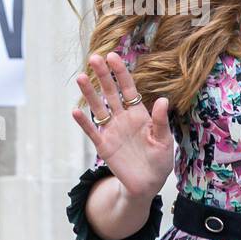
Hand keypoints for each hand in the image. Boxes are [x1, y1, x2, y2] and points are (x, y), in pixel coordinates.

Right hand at [71, 51, 173, 200]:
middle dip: (103, 76)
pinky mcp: (104, 145)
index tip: (113, 56)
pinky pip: (92, 131)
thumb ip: (161, 121)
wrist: (147, 183)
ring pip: (98, 108)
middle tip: (94, 57)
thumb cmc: (159, 160)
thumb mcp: (164, 140)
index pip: (129, 89)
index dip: (121, 73)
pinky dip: (84, 122)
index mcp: (140, 114)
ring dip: (90, 94)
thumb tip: (164, 100)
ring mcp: (112, 130)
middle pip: (111, 93)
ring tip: (81, 77)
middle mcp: (123, 118)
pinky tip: (75, 110)